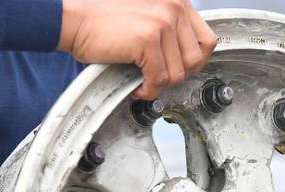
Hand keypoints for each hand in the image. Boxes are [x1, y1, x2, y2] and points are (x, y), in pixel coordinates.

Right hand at [59, 0, 217, 98]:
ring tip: (144, 81)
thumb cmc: (108, 22)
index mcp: (178, 1)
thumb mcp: (150, 16)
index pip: (207, 41)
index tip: (180, 70)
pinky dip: (148, 90)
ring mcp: (162, 22)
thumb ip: (173, 31)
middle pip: (196, 60)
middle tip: (158, 78)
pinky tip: (137, 86)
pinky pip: (159, 79)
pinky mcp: (147, 39)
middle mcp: (174, 8)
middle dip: (177, 76)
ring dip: (160, 85)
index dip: (195, 62)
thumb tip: (191, 61)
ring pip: (178, 73)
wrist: (77, 20)